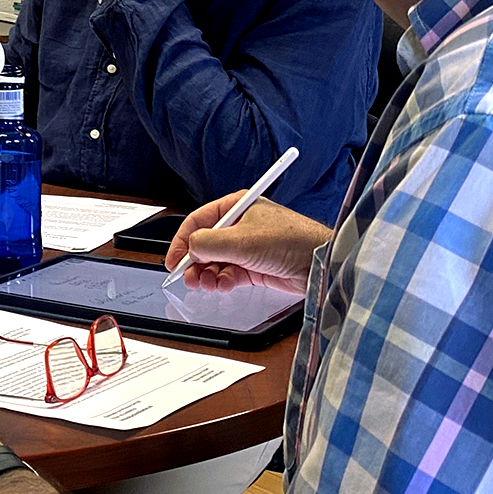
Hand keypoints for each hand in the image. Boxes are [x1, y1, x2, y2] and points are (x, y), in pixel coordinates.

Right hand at [165, 192, 334, 293]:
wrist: (320, 262)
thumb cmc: (290, 240)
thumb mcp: (241, 240)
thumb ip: (209, 243)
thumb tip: (190, 249)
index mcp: (236, 207)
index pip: (198, 221)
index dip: (182, 242)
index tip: (173, 261)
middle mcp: (240, 225)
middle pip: (205, 244)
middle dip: (195, 263)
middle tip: (190, 279)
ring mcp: (248, 246)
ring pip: (216, 262)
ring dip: (209, 275)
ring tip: (208, 285)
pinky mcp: (256, 265)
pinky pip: (230, 274)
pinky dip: (224, 281)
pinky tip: (224, 286)